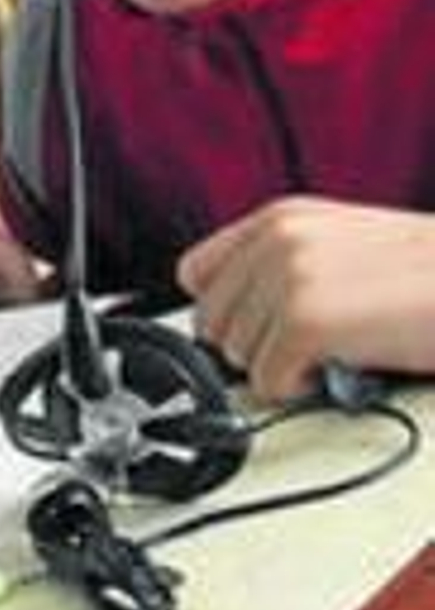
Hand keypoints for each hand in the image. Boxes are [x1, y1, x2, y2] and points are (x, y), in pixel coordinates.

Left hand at [179, 198, 434, 399]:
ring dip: (286, 368)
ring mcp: (289, 278)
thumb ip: (285, 268)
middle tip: (313, 347)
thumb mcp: (346, 248)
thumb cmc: (428, 278)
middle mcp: (277, 241)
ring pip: (238, 360)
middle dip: (255, 348)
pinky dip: (306, 390)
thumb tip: (233, 321)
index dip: (225, 313)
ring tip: (341, 349)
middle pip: (211, 326)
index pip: (197, 275)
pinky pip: (270, 384)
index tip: (255, 330)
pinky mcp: (308, 321)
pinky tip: (346, 366)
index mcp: (282, 219)